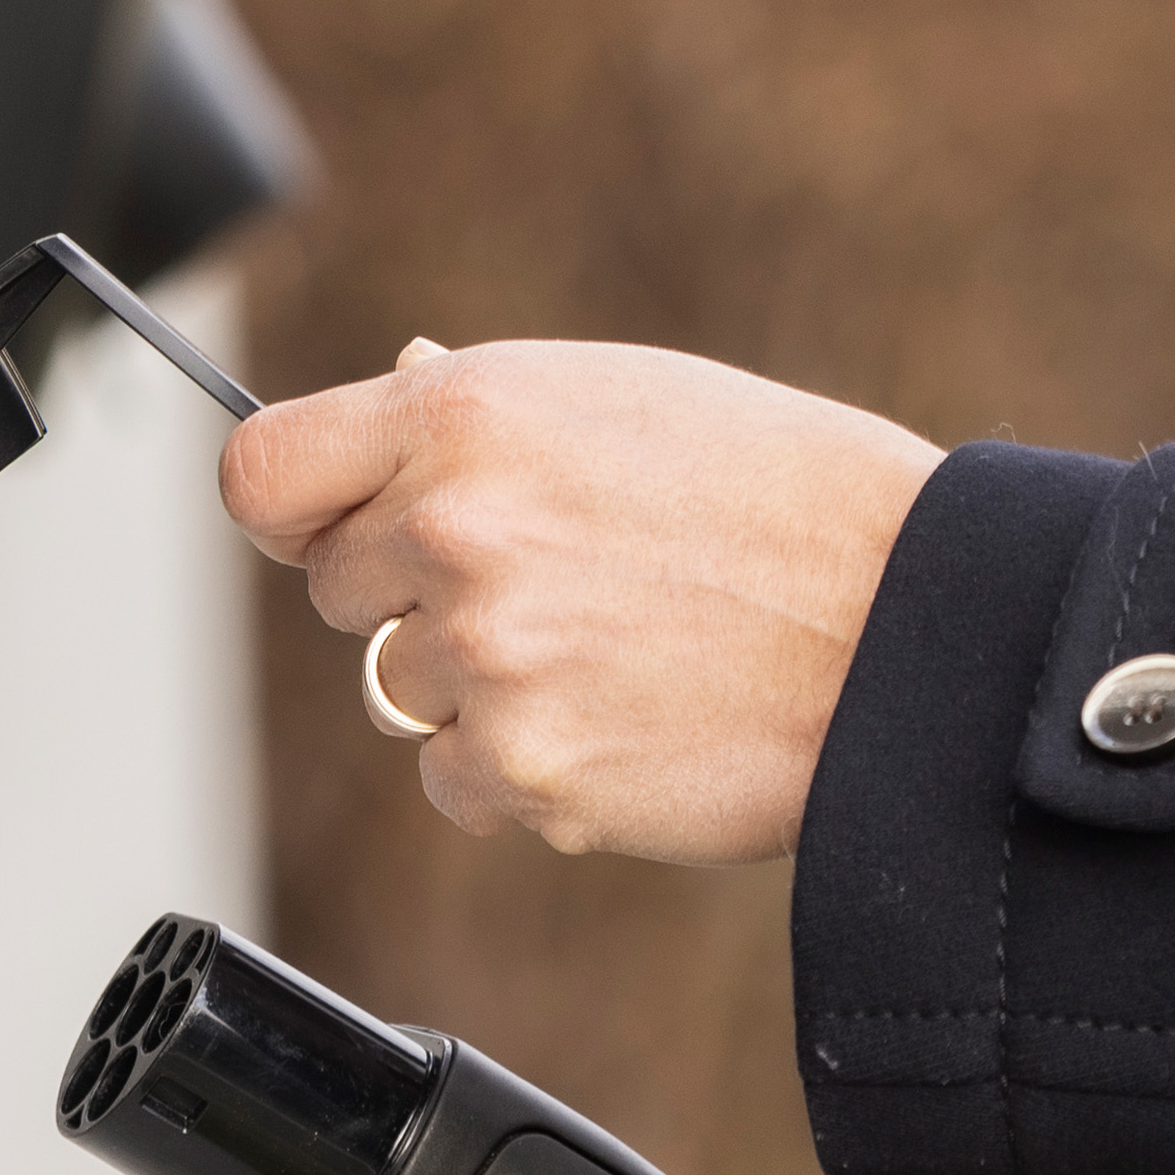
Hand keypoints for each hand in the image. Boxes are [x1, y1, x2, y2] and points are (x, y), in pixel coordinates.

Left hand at [221, 339, 942, 862]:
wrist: (910, 623)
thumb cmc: (786, 495)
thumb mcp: (626, 398)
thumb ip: (483, 412)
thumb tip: (388, 394)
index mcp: (466, 415)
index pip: (264, 474)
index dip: (295, 510)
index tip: (331, 529)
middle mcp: (455, 529)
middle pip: (334, 592)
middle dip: (415, 597)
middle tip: (555, 586)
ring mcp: (486, 657)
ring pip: (399, 693)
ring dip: (479, 687)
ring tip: (615, 649)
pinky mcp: (527, 770)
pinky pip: (459, 781)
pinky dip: (526, 767)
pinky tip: (629, 718)